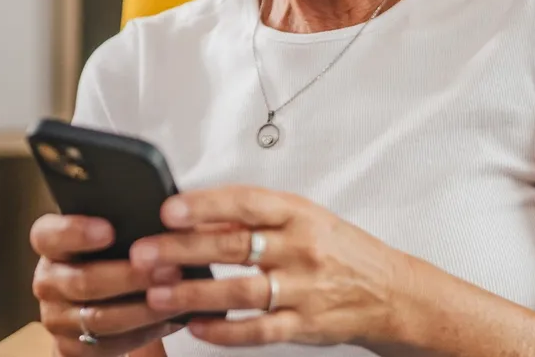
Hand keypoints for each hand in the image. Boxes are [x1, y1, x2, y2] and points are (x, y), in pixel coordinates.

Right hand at [30, 214, 185, 354]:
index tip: (108, 230)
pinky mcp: (70, 347)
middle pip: (83, 281)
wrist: (95, 307)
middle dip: (130, 277)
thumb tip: (170, 217)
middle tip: (168, 268)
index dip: (75, 232)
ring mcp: (56, 317)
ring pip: (100, 318)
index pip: (48, 235)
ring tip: (177, 296)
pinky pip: (108, 344)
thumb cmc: (109, 259)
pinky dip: (143, 332)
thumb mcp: (112, 238)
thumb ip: (127, 226)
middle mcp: (47, 281)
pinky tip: (169, 319)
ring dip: (143, 309)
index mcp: (51, 246)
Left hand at [130, 186, 417, 348]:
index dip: (205, 205)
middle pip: (234, 247)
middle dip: (182, 250)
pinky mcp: (305, 325)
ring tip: (157, 294)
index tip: (168, 209)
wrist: (391, 292)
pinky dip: (225, 331)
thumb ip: (256, 217)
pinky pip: (259, 330)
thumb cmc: (340, 251)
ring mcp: (304, 289)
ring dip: (195, 293)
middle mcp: (301, 248)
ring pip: (241, 292)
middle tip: (143, 253)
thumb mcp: (305, 219)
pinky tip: (196, 327)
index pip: (247, 204)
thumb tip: (194, 213)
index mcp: (299, 214)